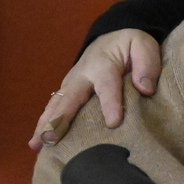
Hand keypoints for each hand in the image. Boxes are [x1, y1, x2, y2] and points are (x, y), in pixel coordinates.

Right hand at [29, 29, 161, 150]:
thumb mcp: (144, 46)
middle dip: (59, 119)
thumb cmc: (130, 46)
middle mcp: (82, 75)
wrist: (112, 38)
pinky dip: (45, 123)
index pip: (107, 86)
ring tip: (37, 145)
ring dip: (45, 124)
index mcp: (104, 64)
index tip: (113, 123)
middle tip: (51, 138)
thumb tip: (145, 89)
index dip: (110, 104)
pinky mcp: (67, 91)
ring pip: (55, 105)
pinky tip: (39, 142)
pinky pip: (54, 108)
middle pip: (69, 99)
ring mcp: (71, 83)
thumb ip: (146, 65)